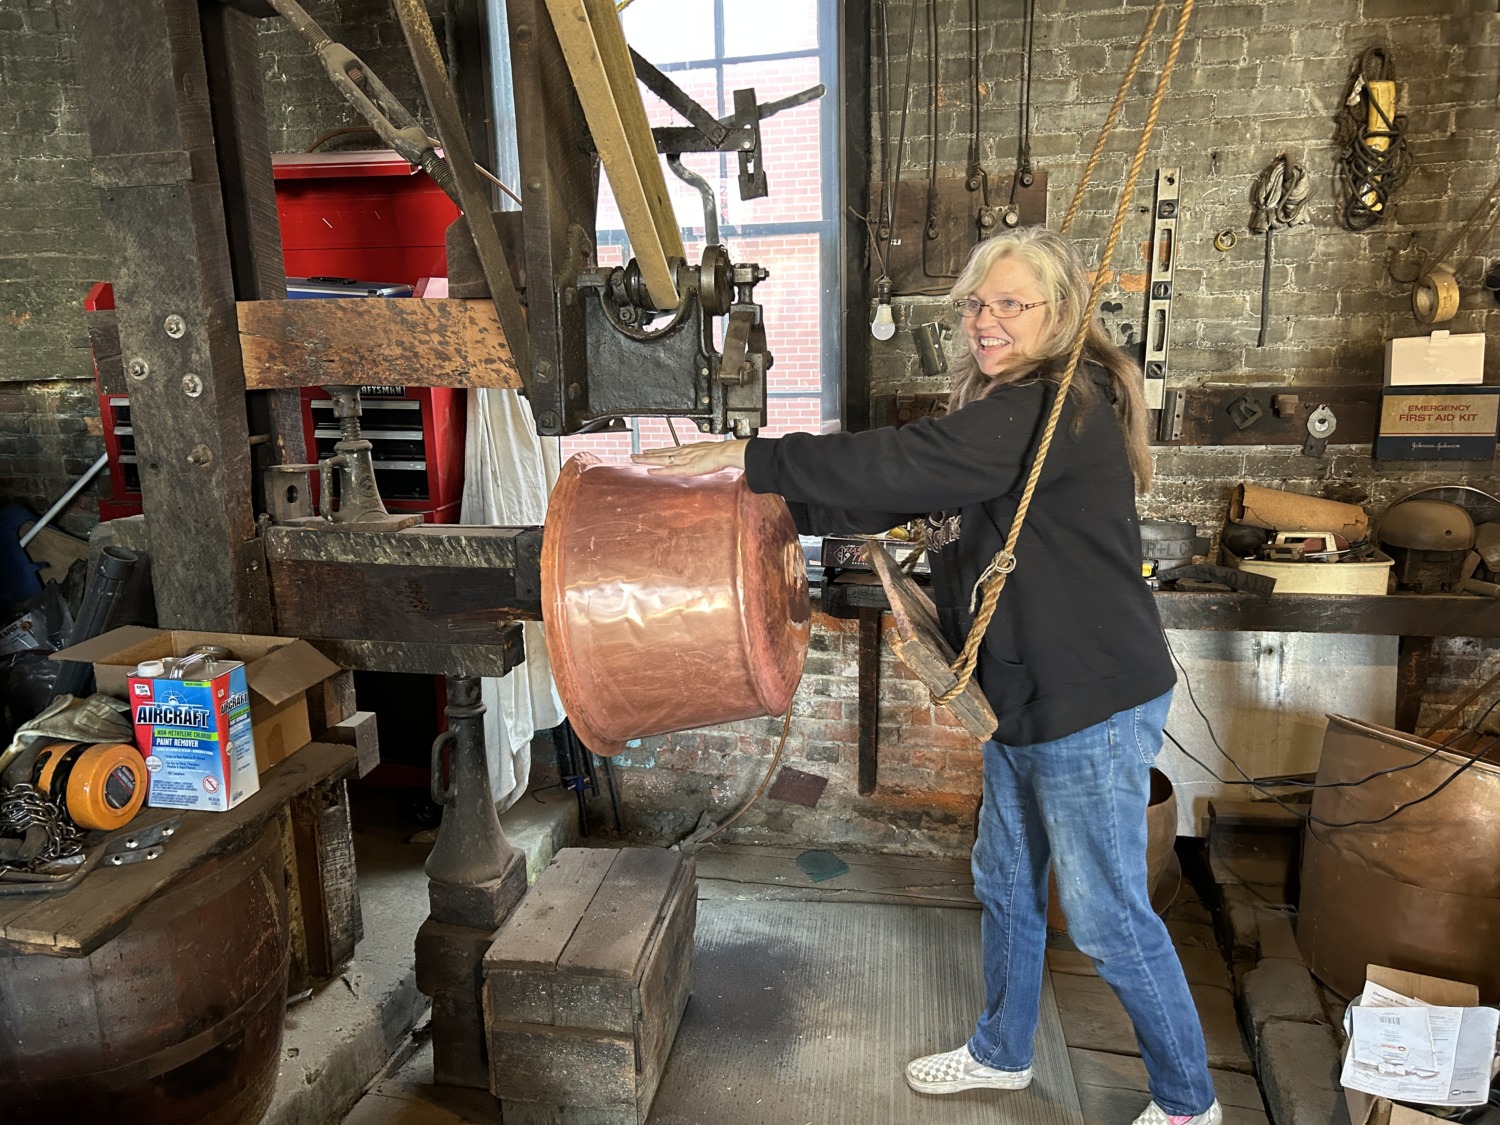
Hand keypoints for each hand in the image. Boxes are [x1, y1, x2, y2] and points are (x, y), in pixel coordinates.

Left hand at [631, 440, 746, 475]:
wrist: (724, 452)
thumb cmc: (718, 452)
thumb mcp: (704, 450)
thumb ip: (696, 452)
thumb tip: (691, 450)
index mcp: (686, 449)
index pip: (667, 450)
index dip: (656, 451)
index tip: (646, 450)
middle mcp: (681, 453)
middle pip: (660, 453)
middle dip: (646, 455)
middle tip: (633, 455)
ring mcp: (682, 460)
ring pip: (661, 460)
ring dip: (647, 460)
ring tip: (635, 460)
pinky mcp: (686, 468)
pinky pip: (669, 470)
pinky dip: (659, 471)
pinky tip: (650, 471)